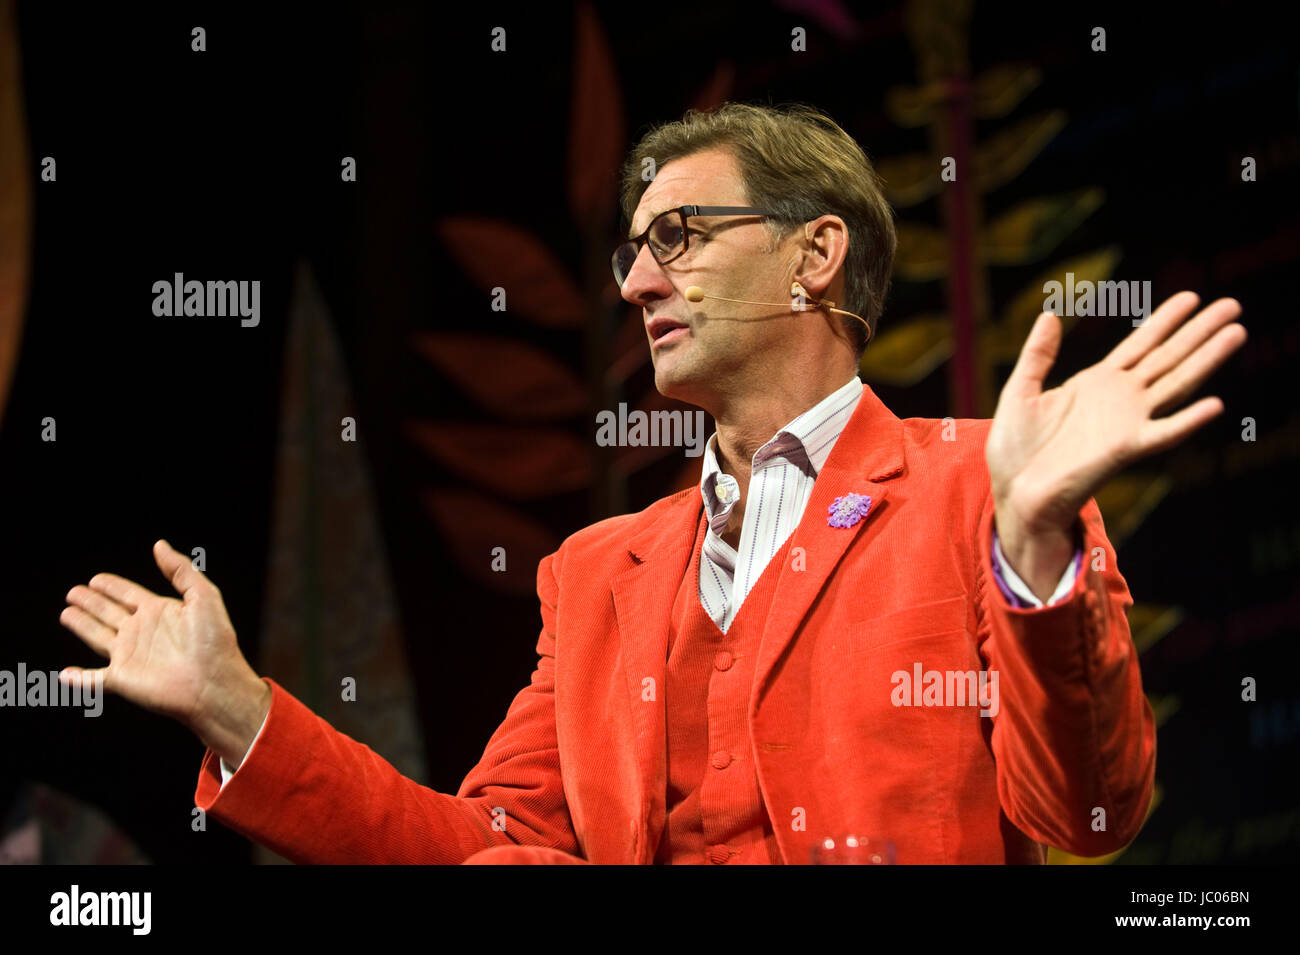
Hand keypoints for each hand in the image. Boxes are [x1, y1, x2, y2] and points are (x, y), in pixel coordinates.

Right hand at [60, 539, 269, 763]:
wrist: (214, 682)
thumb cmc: (214, 641)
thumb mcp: (203, 596)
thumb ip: (180, 570)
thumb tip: (159, 545)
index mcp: (159, 612)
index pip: (128, 594)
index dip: (112, 586)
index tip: (96, 578)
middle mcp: (142, 632)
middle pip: (109, 612)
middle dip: (92, 602)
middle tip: (74, 592)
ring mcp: (130, 656)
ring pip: (97, 637)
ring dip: (82, 625)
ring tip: (66, 613)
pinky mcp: (122, 679)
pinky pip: (93, 680)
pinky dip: (79, 679)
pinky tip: (66, 675)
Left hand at [986, 292, 1245, 590]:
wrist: (1014, 492)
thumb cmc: (1015, 449)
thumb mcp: (1020, 392)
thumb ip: (1037, 355)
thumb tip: (1049, 314)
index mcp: (1096, 383)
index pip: (1139, 344)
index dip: (1164, 321)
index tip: (1192, 297)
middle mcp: (1119, 399)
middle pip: (1168, 357)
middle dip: (1199, 331)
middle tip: (1232, 305)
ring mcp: (1126, 423)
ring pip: (1176, 384)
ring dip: (1206, 360)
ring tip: (1236, 333)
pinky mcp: (1125, 449)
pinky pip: (1163, 433)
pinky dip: (1188, 421)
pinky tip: (1214, 405)